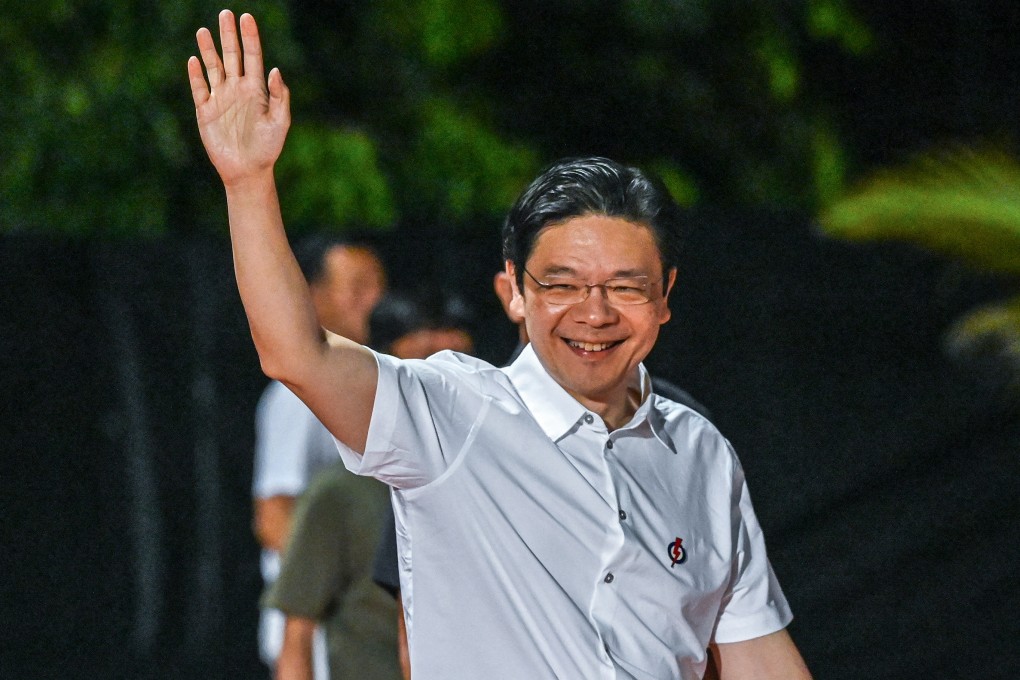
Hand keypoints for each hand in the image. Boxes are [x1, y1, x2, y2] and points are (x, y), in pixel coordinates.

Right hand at [188, 10, 289, 186]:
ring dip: (208, 50)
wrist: (248, 171)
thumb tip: (275, 70)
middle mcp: (237, 89)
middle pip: (232, 56)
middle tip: (225, 14)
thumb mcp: (280, 122)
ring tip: (204, 31)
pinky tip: (193, 60)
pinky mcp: (205, 112)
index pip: (252, 57)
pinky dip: (195, 75)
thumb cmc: (268, 148)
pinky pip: (199, 89)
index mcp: (256, 90)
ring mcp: (220, 99)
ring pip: (213, 68)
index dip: (250, 37)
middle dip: (228, 35)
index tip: (246, 18)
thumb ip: (280, 97)